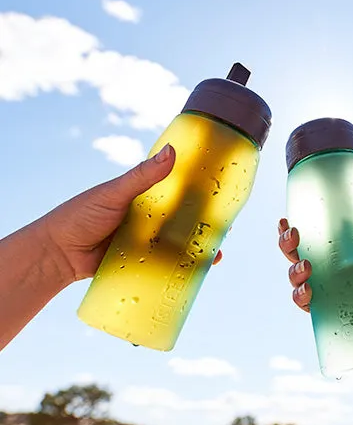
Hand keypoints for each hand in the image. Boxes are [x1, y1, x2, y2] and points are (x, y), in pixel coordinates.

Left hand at [40, 144, 222, 282]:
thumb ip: (142, 176)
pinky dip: (180, 270)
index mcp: (145, 198)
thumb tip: (172, 151)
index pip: (178, 194)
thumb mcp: (114, 193)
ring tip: (215, 256)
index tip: (222, 198)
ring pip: (178, 246)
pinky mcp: (140, 264)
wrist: (56, 255)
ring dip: (197, 251)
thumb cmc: (80, 216)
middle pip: (183, 222)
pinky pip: (164, 266)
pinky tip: (196, 274)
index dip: (200, 196)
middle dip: (205, 227)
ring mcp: (145, 243)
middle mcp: (148, 220)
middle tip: (225, 232)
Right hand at [277, 205, 352, 347]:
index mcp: (337, 248)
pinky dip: (301, 297)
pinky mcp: (329, 310)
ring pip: (296, 278)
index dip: (290, 226)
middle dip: (286, 244)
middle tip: (294, 236)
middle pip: (294, 253)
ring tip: (306, 267)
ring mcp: (326, 289)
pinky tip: (308, 292)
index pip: (309, 234)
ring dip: (294, 271)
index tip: (286, 219)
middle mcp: (326, 268)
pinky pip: (306, 304)